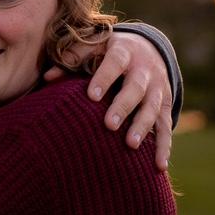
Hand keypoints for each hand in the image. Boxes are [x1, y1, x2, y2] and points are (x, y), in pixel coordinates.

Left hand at [47, 30, 172, 168]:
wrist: (148, 48)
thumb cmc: (108, 52)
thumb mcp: (94, 48)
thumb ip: (73, 60)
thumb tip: (48, 77)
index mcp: (124, 51)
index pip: (114, 62)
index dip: (104, 78)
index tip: (91, 96)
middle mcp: (144, 69)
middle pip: (136, 87)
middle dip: (123, 106)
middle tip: (109, 125)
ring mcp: (158, 88)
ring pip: (153, 108)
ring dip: (143, 127)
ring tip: (130, 145)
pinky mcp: (166, 105)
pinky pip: (166, 127)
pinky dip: (164, 147)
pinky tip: (159, 166)